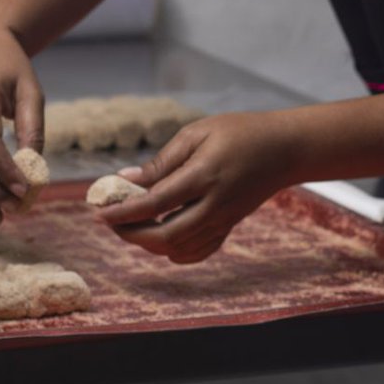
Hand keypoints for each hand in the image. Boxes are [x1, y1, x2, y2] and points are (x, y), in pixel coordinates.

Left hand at [95, 110, 296, 262]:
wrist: (285, 149)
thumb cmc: (240, 131)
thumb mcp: (199, 132)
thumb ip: (164, 160)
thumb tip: (128, 180)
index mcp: (204, 175)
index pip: (155, 203)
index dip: (124, 211)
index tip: (99, 211)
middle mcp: (214, 204)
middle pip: (165, 236)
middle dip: (131, 234)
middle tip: (111, 222)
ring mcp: (224, 219)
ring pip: (180, 248)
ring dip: (149, 243)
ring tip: (131, 225)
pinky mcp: (230, 226)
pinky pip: (199, 251)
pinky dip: (176, 252)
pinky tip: (162, 240)